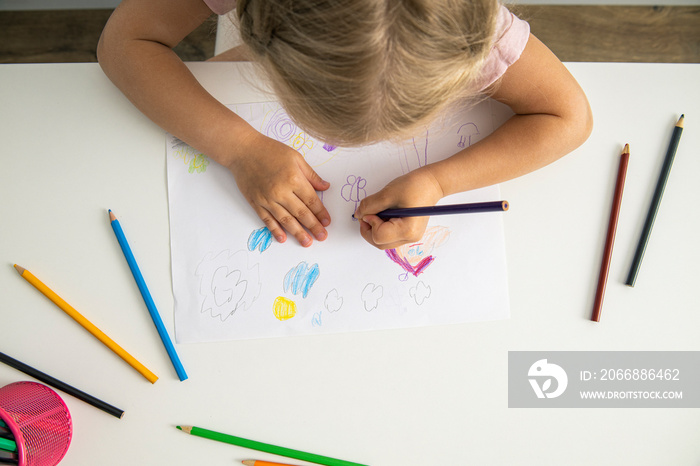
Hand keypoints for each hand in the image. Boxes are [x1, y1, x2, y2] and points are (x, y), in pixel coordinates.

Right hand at [227, 131, 330, 246]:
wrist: (242, 150)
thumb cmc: (270, 150)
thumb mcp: (295, 157)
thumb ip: (311, 175)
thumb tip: (325, 187)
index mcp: (294, 179)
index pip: (311, 201)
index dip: (321, 213)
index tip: (327, 222)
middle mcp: (281, 191)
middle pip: (301, 213)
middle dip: (313, 226)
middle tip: (322, 237)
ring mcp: (267, 199)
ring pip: (286, 220)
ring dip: (298, 233)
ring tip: (307, 242)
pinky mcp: (256, 203)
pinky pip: (267, 220)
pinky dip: (275, 230)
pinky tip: (283, 239)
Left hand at [354, 167, 443, 249]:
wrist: (432, 183)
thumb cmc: (415, 186)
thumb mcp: (388, 194)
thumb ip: (370, 206)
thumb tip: (359, 214)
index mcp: (408, 230)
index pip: (378, 237)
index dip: (369, 223)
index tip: (370, 211)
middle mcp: (410, 237)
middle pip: (379, 243)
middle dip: (369, 229)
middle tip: (368, 212)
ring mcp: (410, 237)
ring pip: (383, 241)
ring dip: (375, 228)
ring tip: (381, 211)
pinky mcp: (408, 233)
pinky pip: (389, 236)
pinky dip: (382, 227)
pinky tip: (386, 214)